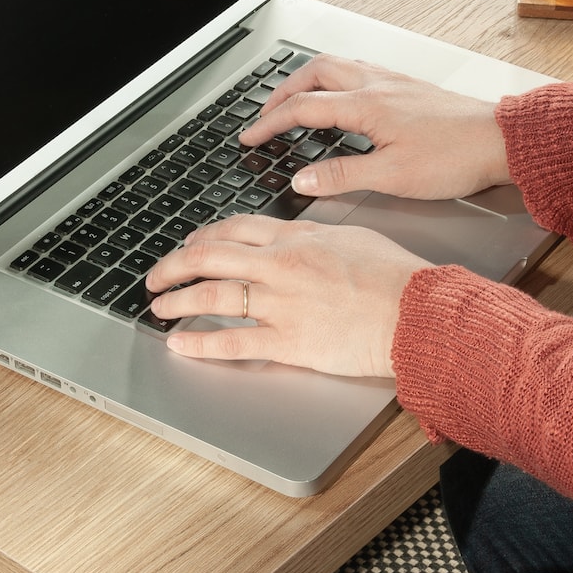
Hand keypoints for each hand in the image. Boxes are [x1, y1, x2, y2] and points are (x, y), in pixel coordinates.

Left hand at [145, 215, 433, 377]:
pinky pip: (233, 342)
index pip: (234, 228)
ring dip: (177, 301)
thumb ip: (312, 237)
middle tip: (155, 276)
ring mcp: (281, 303)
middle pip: (210, 256)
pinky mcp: (288, 342)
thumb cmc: (395, 277)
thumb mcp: (352, 237)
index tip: (188, 245)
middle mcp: (281, 265)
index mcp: (297, 238)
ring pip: (212, 296)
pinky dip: (200, 343)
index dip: (202, 236)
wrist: (417, 312)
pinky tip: (180, 343)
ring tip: (159, 307)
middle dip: (173, 265)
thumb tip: (290, 236)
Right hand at [239, 55, 511, 199]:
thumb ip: (342, 176)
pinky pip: (357, 71)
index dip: (270, 123)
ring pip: (335, 66)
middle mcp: (376, 85)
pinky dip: (332, 81)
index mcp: (367, 106)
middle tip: (264, 114)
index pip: (304, 109)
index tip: (249, 137)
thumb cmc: (454, 156)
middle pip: (314, 73)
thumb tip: (303, 180)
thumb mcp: (391, 176)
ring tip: (291, 102)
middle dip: (282, 93)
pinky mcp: (405, 87)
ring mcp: (391, 82)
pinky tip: (337, 98)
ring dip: (306, 82)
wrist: (500, 141)